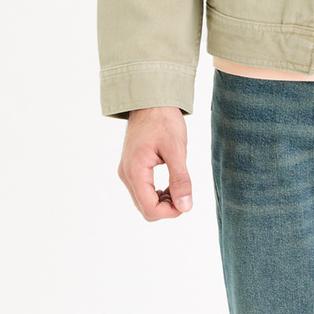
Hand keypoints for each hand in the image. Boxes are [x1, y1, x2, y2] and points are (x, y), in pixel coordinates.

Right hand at [119, 105, 193, 221]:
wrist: (150, 101)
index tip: (187, 202)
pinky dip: (157, 194)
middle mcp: (127, 175)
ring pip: (144, 202)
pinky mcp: (131, 169)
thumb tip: (185, 207)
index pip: (150, 209)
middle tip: (184, 193)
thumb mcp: (176, 150)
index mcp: (135, 171)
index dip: (171, 212)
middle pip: (146, 209)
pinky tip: (170, 184)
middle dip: (167, 208)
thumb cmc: (163, 121)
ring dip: (163, 202)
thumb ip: (180, 180)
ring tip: (178, 186)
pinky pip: (142, 192)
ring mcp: (127, 172)